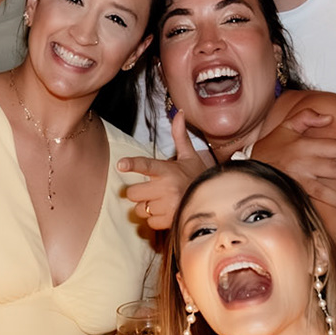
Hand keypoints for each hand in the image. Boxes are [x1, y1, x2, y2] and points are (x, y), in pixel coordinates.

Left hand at [118, 111, 212, 229]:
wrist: (215, 200)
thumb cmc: (197, 177)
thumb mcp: (189, 156)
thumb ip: (179, 136)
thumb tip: (178, 113)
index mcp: (168, 170)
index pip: (147, 165)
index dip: (133, 164)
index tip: (120, 164)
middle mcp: (167, 187)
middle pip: (132, 193)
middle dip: (138, 193)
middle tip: (152, 190)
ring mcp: (168, 205)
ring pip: (140, 209)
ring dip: (147, 207)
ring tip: (162, 201)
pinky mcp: (170, 221)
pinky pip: (149, 222)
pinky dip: (155, 219)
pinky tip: (167, 212)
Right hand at [248, 108, 335, 214]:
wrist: (246, 170)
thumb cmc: (267, 150)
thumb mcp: (284, 127)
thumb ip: (306, 117)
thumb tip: (328, 118)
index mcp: (305, 143)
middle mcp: (305, 160)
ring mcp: (300, 177)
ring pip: (332, 183)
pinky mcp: (296, 191)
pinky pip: (320, 198)